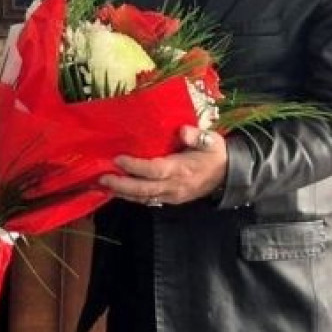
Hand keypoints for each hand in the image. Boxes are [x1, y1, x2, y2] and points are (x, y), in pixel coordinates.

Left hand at [99, 126, 226, 205]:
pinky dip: (133, 197)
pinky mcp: (171, 200)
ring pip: (144, 198)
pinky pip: (149, 200)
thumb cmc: (215, 154)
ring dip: (123, 193)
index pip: (155, 170)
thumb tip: (182, 130)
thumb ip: (196, 136)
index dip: (135, 166)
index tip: (118, 158)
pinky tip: (120, 191)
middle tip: (103, 177)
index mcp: (182, 169)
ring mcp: (172, 196)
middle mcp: (174, 186)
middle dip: (122, 184)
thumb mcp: (211, 140)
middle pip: (144, 189)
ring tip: (105, 185)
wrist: (229, 175)